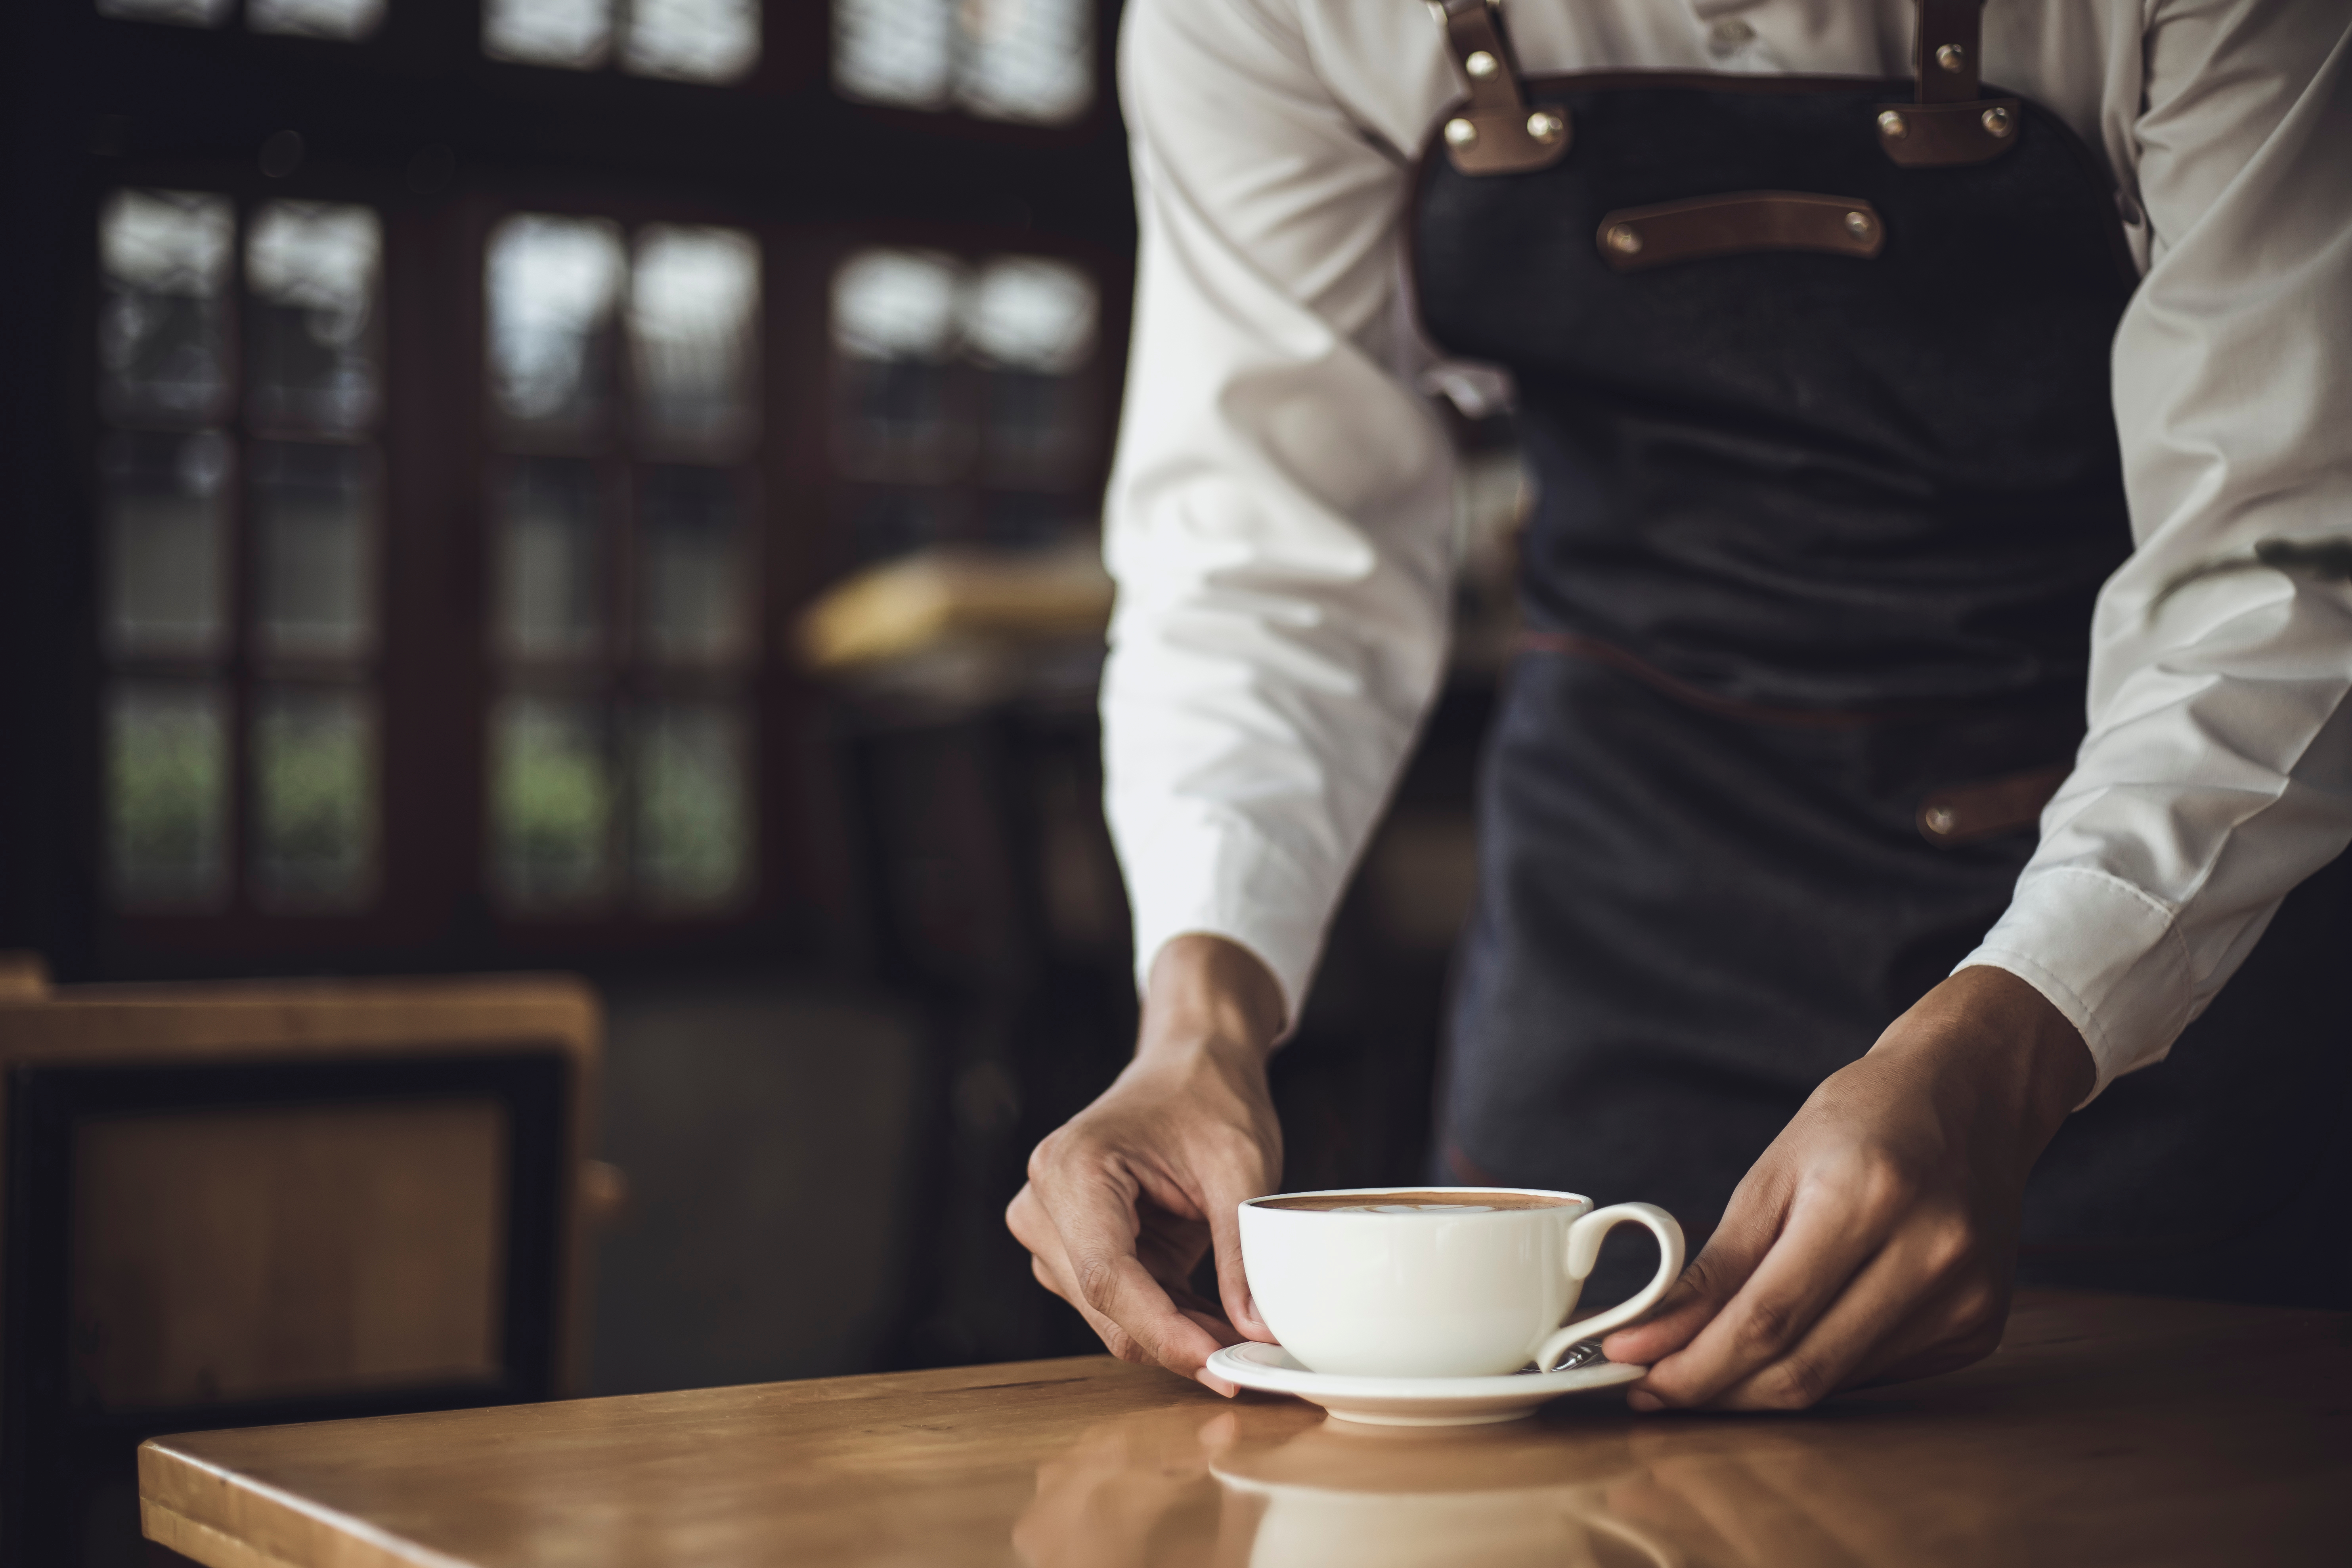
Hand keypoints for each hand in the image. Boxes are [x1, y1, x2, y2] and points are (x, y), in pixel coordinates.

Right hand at [1006, 935, 1285, 1393]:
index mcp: (1072, 1169)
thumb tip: (1257, 1334)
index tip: (1220, 1365)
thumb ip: (1243, 1254)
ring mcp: (1050, 1232)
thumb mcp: (1241, 1169)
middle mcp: (1043, 1204)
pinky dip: (1171, 1321)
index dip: (1164, 1331)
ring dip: (1178, 1334)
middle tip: (1252, 1362)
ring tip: (1244, 1334)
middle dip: (1179, 1341)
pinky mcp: (1072, 1251)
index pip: (1107, 1277)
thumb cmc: (1208, 1098)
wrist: (1190, 1067)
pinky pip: (1120, 1308)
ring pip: (1111, 1318)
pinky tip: (1218, 1322)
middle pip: (1105, 1307)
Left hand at [1601, 965, 2093, 1409]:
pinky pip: (1875, 1374)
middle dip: (1717, 1391)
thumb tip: (1650, 1338)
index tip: (1633, 1372)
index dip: (1692, 1362)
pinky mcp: (1979, 1325)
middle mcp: (1928, 1253)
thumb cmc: (1863, 1120)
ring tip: (1708, 1368)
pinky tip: (1789, 1345)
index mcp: (1867, 1197)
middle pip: (1802, 1367)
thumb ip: (1716, 1268)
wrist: (1974, 1096)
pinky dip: (1819, 1371)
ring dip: (1760, 1390)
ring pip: (1836, 1383)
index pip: (1766, 1318)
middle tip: (1656, 1387)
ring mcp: (1964, 1296)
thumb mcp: (1773, 1174)